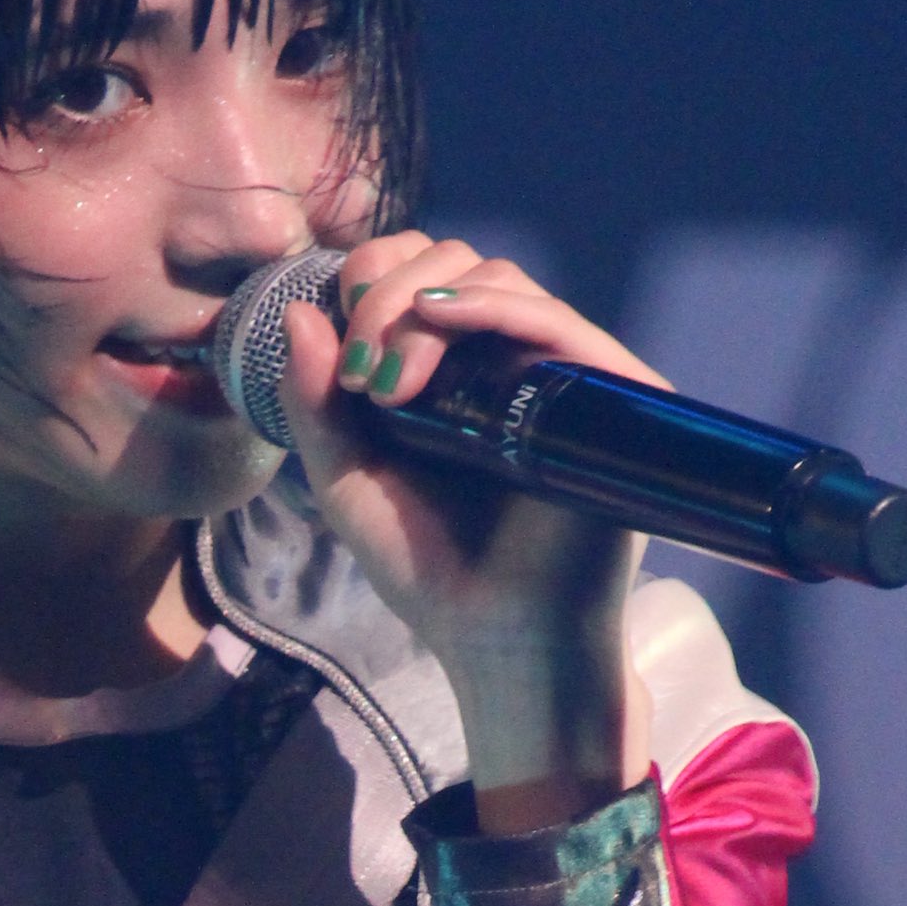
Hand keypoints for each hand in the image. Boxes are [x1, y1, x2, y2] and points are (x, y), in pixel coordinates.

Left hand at [275, 234, 662, 826]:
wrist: (500, 642)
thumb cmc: (433, 571)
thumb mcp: (349, 482)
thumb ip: (316, 405)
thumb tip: (297, 310)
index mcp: (457, 371)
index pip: (422, 278)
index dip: (373, 280)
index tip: (339, 350)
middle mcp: (513, 360)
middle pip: (457, 263)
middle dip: (388, 294)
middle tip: (361, 374)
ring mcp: (562, 373)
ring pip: (501, 279)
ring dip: (425, 308)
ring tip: (388, 386)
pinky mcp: (609, 395)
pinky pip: (558, 322)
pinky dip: (496, 307)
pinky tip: (441, 324)